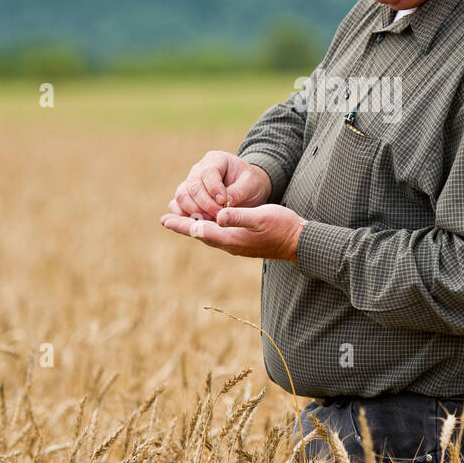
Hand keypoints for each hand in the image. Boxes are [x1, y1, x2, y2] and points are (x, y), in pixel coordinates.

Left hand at [159, 204, 305, 261]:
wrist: (299, 242)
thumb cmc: (282, 226)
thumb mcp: (261, 217)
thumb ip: (238, 217)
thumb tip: (218, 217)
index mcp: (231, 238)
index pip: (199, 230)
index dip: (181, 224)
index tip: (164, 219)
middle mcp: (230, 244)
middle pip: (200, 234)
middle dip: (183, 226)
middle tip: (165, 219)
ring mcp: (237, 245)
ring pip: (209, 236)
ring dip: (194, 228)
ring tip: (182, 222)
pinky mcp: (243, 243)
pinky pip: (218, 236)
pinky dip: (207, 229)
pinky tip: (208, 224)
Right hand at [167, 150, 271, 220]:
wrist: (247, 189)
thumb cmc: (250, 183)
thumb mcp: (251, 183)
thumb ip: (239, 191)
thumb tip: (225, 202)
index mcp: (215, 160)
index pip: (208, 172)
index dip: (214, 188)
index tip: (224, 202)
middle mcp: (198, 170)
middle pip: (192, 186)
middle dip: (204, 204)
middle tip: (218, 216)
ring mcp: (189, 184)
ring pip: (181, 196)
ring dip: (193, 211)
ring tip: (210, 221)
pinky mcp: (186, 198)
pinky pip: (176, 206)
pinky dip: (182, 217)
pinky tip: (197, 225)